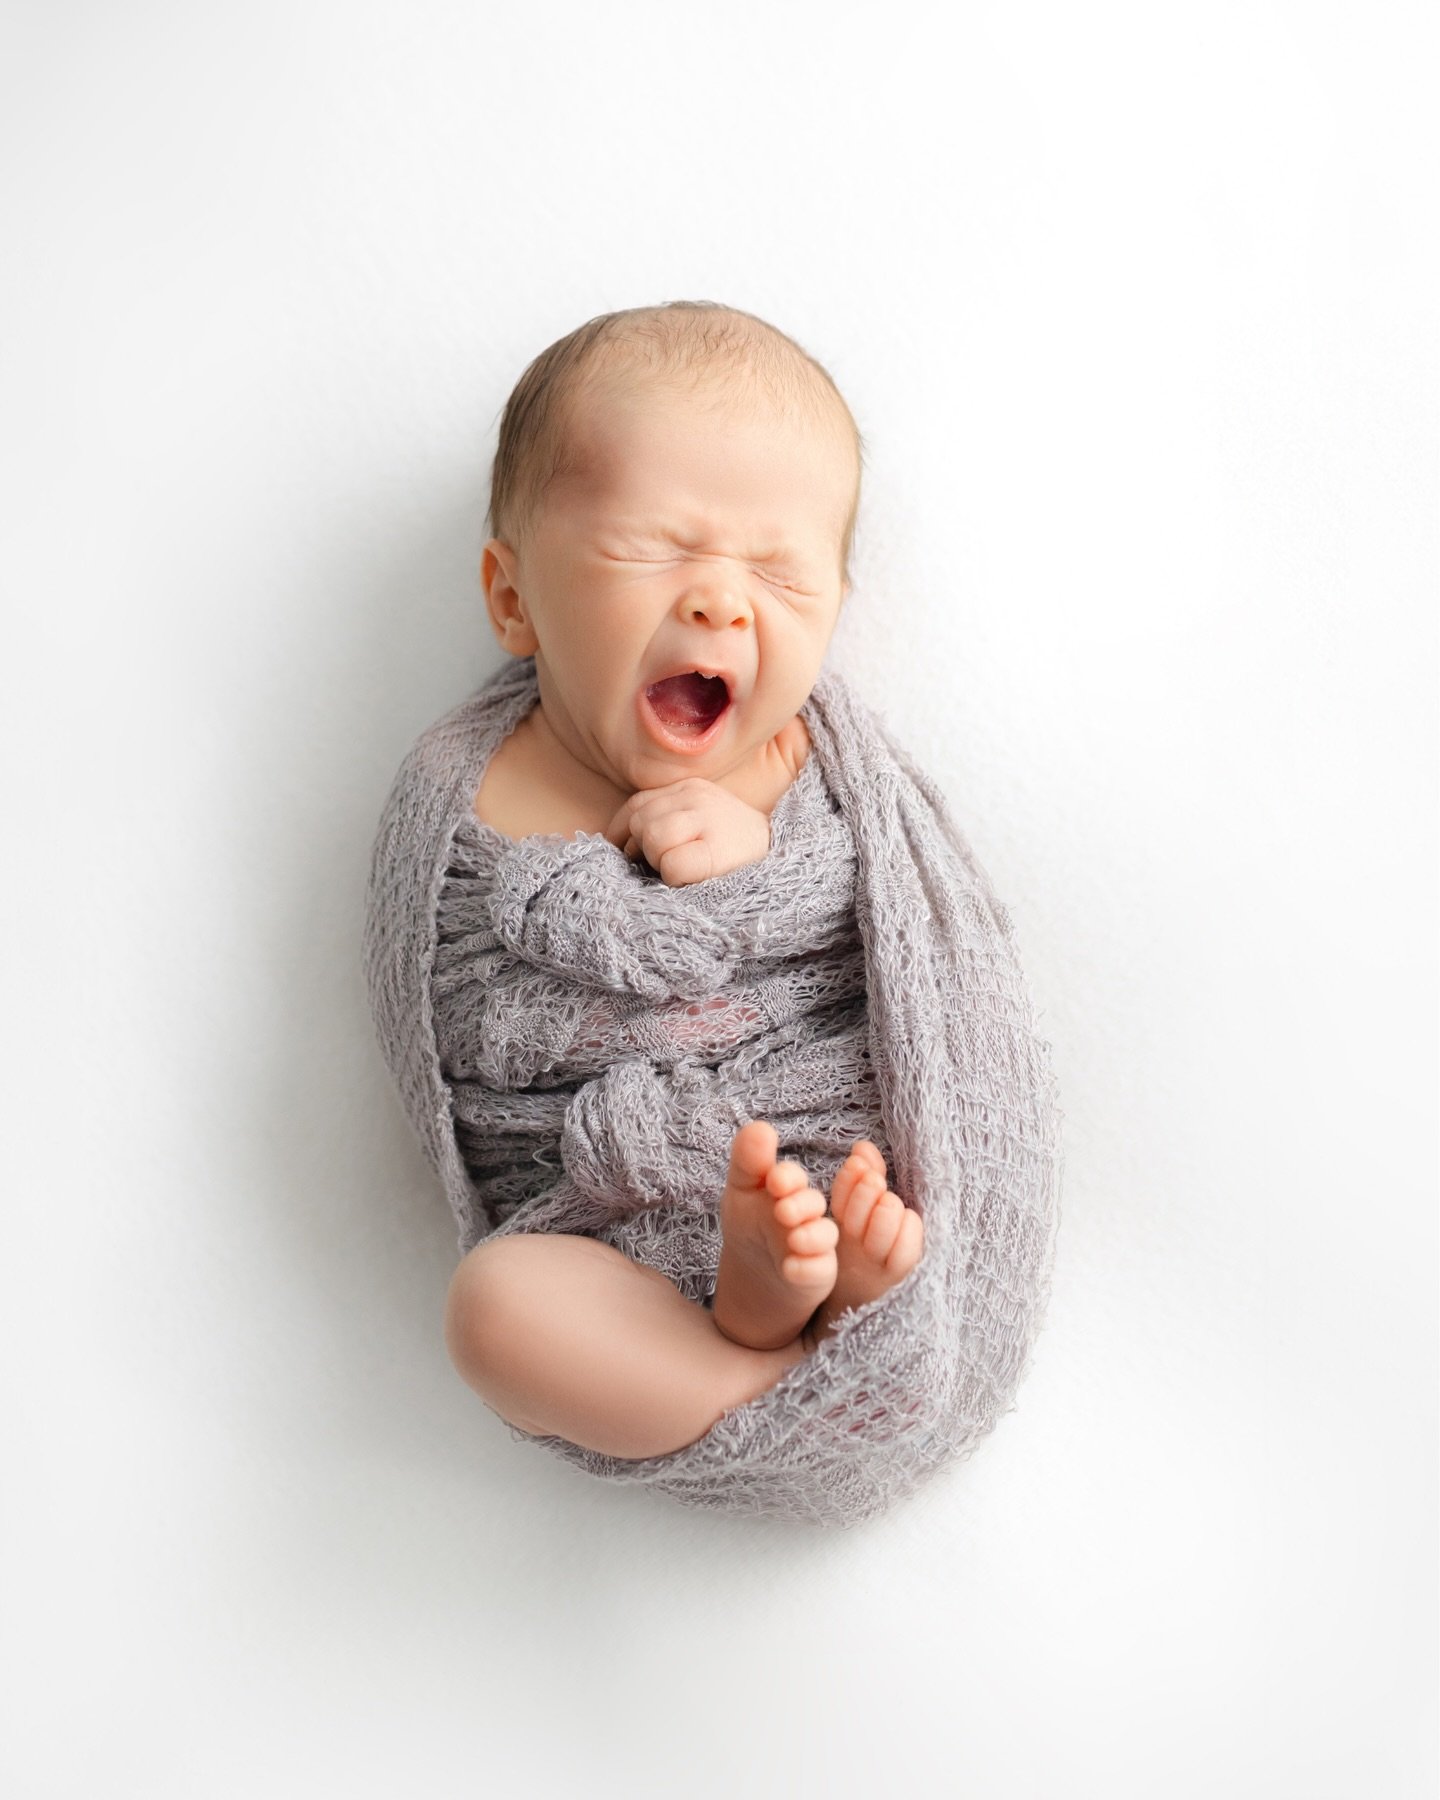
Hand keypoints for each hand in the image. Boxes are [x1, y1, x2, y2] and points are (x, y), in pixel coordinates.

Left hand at [604, 777, 770, 886]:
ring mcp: (709, 820)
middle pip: (640, 822)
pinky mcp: (715, 851)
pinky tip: (691, 880)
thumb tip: (622, 843)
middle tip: (664, 865)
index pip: (636, 804)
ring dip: (658, 861)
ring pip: (652, 838)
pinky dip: (674, 878)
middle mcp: (697, 797)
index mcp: (690, 787)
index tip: (627, 852)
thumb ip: (664, 819)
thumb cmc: (734, 852)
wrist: (789, 865)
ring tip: (680, 870)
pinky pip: (671, 865)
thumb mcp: (700, 823)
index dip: (623, 832)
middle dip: (642, 849)